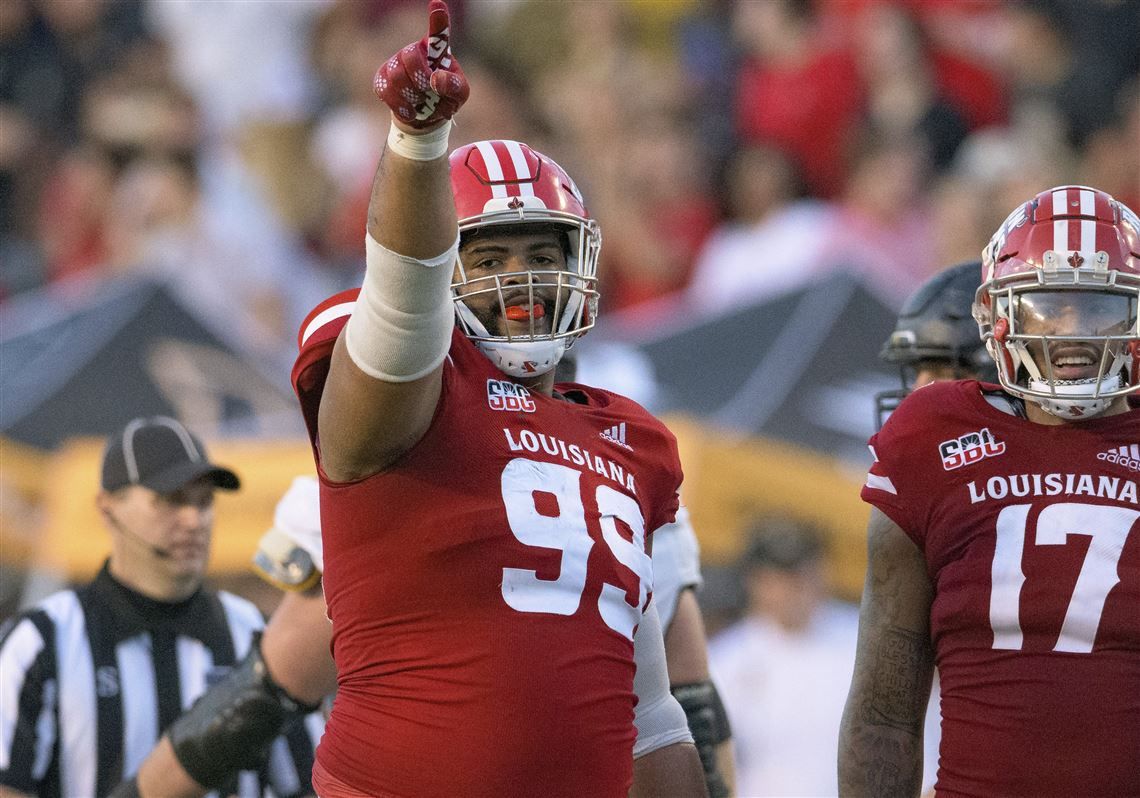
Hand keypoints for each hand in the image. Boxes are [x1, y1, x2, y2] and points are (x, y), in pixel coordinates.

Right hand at [373, 0, 468, 129]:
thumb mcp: (459, 95)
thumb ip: (454, 86)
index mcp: (436, 50)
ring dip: (412, 96)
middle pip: (410, 56)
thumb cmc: (445, 99)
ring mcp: (396, 63)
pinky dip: (400, 105)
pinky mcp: (382, 79)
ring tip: (422, 104)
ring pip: (397, 76)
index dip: (438, 19)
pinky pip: (385, 90)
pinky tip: (410, 111)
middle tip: (430, 93)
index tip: (438, 4)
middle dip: (421, 80)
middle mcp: (414, 51)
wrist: (424, 116)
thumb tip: (435, 79)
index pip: (438, 32)